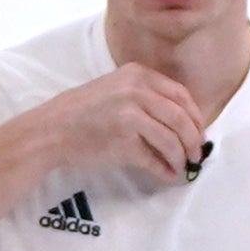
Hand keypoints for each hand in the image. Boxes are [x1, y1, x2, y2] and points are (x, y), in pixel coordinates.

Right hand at [37, 62, 206, 188]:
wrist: (51, 130)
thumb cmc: (81, 112)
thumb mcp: (115, 88)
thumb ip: (145, 94)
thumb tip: (179, 118)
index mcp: (138, 75)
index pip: (181, 95)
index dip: (195, 116)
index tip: (198, 131)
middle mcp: (137, 92)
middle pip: (181, 118)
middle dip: (194, 139)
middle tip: (197, 153)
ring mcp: (131, 118)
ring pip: (171, 140)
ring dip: (181, 156)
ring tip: (183, 166)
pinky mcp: (124, 144)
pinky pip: (154, 160)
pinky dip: (165, 170)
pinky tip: (169, 175)